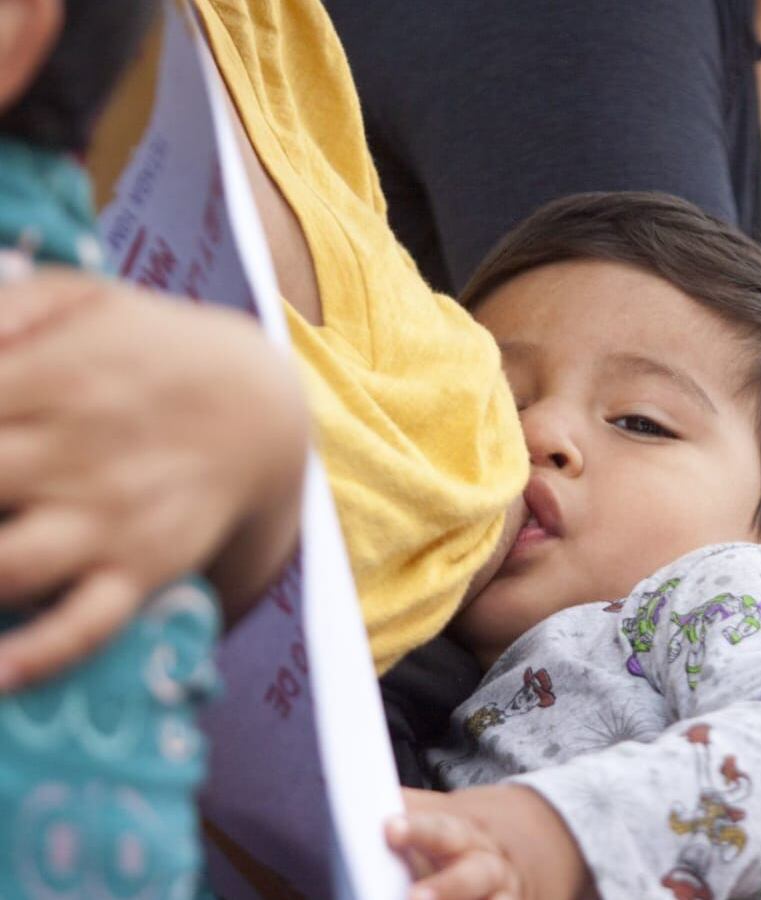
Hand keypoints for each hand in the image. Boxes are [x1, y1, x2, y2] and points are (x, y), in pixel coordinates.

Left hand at [0, 270, 306, 688]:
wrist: (262, 408)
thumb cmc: (145, 350)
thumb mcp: (82, 297)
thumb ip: (5, 310)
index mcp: (52, 379)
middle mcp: (75, 453)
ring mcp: (109, 518)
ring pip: (9, 568)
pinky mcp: (142, 570)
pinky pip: (87, 624)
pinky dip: (35, 656)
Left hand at [394, 786, 592, 899]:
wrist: (513, 855)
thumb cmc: (454, 839)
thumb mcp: (435, 815)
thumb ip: (404, 809)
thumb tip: (354, 795)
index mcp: (466, 833)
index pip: (441, 828)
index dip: (417, 830)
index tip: (389, 829)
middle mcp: (491, 867)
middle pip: (473, 875)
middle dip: (445, 888)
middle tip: (413, 897)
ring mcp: (504, 899)